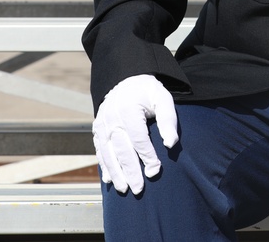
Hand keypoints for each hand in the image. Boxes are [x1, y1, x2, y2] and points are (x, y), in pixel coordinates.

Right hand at [93, 74, 178, 194]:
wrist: (125, 79)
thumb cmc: (147, 92)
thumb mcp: (162, 99)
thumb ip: (168, 120)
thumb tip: (171, 144)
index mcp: (129, 110)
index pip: (139, 139)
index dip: (147, 157)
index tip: (155, 171)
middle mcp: (112, 118)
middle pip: (122, 150)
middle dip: (130, 171)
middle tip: (139, 189)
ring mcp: (102, 124)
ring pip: (108, 153)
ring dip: (116, 173)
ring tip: (124, 189)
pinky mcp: (97, 128)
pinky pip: (99, 150)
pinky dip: (104, 165)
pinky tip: (110, 180)